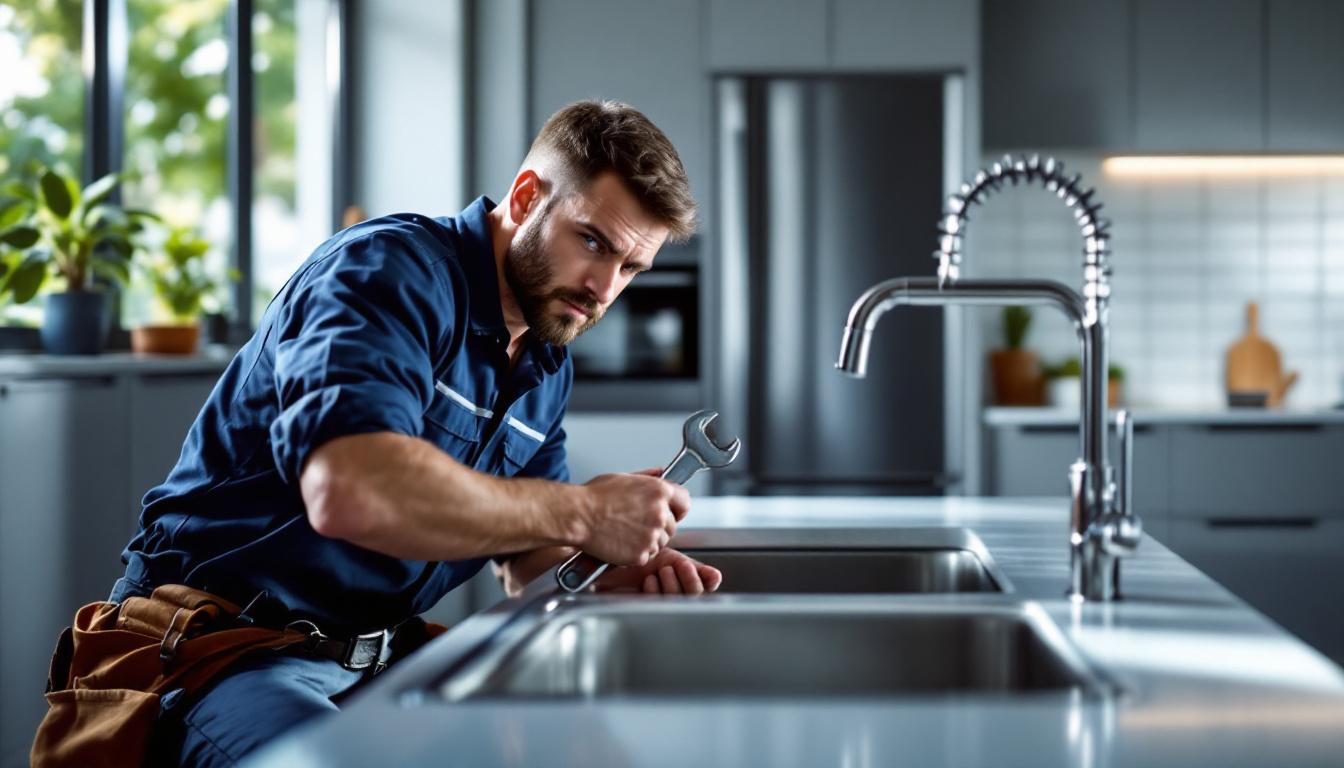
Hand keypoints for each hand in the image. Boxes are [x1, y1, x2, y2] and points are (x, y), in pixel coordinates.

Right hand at [576, 470, 689, 565]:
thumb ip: (647, 477)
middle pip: (673, 525)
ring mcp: (652, 535)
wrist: (578, 516)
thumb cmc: (594, 497)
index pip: (685, 502)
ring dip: (649, 541)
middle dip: (659, 526)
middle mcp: (660, 513)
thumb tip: (660, 473)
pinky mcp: (642, 554)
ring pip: (662, 542)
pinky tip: (623, 543)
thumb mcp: (624, 477)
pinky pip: (648, 556)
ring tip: (627, 533)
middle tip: (638, 524)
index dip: (676, 508)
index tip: (671, 512)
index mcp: (659, 491)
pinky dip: (637, 553)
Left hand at [594, 548, 722, 594]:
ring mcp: (659, 603)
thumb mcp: (668, 557)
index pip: (706, 586)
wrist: (611, 554)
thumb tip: (716, 577)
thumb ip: (693, 566)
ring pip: (678, 600)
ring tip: (659, 570)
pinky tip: (647, 579)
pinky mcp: (644, 609)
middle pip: (694, 596)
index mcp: (684, 580)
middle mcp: (674, 593)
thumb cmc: (636, 556)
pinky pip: (659, 604)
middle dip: (689, 580)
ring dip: (671, 584)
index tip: (689, 565)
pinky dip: (656, 590)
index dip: (704, 579)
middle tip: (678, 565)